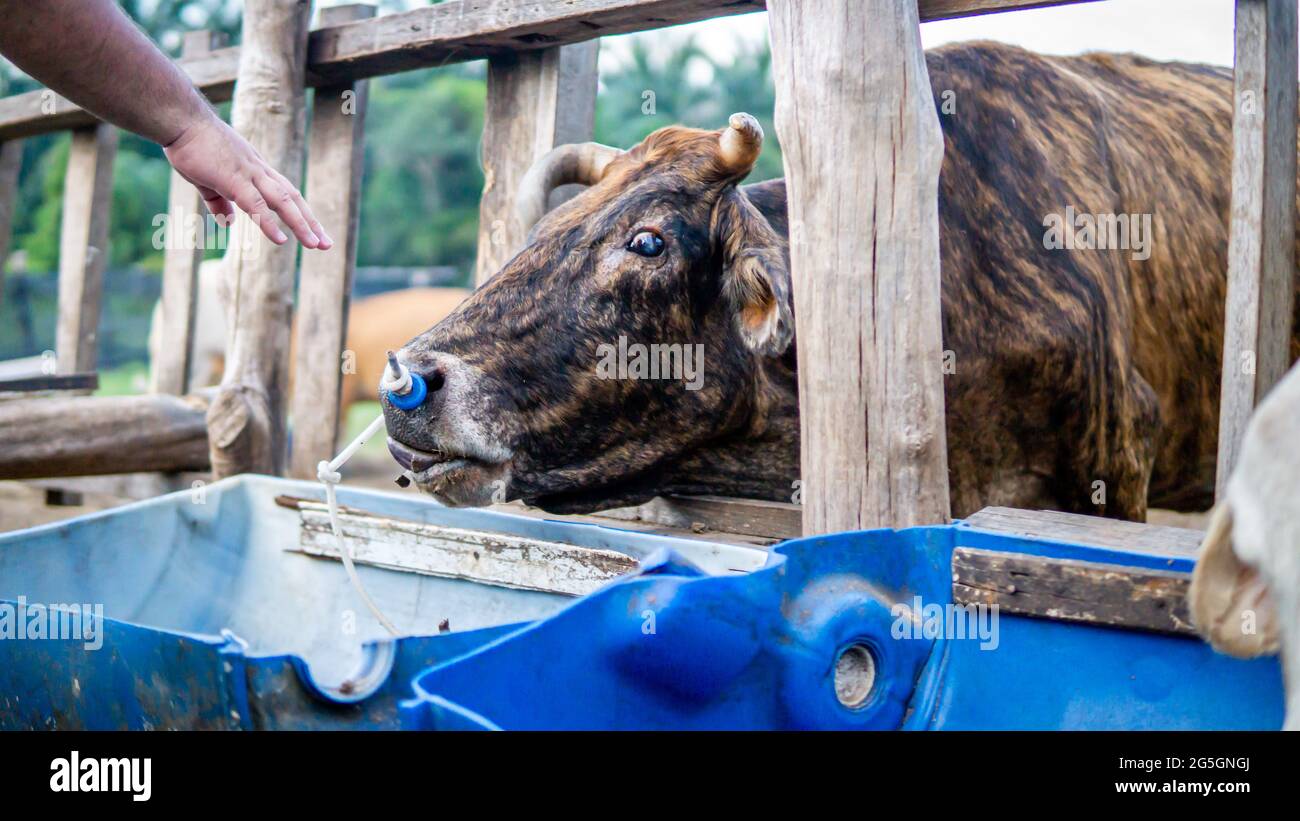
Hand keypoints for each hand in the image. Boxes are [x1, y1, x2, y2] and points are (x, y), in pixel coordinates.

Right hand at [163, 114, 330, 249]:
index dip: (301, 212)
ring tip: (315, 245)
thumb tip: (228, 222)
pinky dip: (269, 222)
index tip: (314, 230)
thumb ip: (219, 202)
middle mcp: (259, 170)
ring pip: (283, 201)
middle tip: (326, 244)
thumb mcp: (207, 178)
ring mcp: (248, 173)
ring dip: (301, 224)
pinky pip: (256, 205)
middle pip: (292, 198)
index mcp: (255, 169)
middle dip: (310, 221)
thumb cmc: (190, 144)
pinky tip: (281, 240)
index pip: (286, 193)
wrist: (179, 119)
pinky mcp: (233, 179)